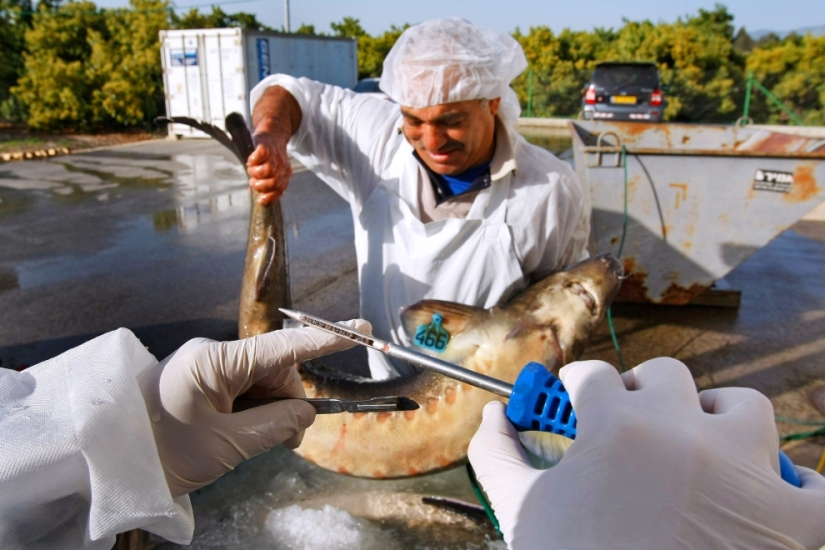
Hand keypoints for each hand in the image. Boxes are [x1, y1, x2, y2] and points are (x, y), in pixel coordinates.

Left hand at [139, 319, 370, 496]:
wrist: (107, 460)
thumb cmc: (161, 450)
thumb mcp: (225, 445)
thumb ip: (275, 425)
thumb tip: (306, 414)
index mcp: (216, 360)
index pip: (284, 346)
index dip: (327, 340)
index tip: (362, 329)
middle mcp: (213, 355)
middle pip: (276, 369)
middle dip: (288, 402)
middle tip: (285, 442)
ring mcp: (206, 366)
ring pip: (261, 382)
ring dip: (270, 411)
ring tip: (253, 444)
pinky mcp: (201, 380)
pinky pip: (243, 389)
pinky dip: (253, 411)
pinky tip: (242, 433)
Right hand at [247, 132, 291, 204]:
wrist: (273, 133)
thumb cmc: (268, 156)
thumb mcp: (270, 171)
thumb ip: (265, 183)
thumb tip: (257, 197)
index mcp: (285, 174)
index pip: (280, 190)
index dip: (269, 197)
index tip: (260, 199)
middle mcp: (283, 166)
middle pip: (273, 182)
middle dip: (260, 185)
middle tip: (253, 181)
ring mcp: (275, 155)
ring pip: (268, 170)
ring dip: (256, 173)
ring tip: (251, 170)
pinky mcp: (266, 146)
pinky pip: (262, 155)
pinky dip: (254, 160)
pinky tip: (251, 160)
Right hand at [469, 358, 824, 549]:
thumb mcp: (522, 511)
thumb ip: (497, 454)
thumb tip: (492, 416)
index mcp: (617, 426)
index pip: (593, 377)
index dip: (577, 388)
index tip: (576, 403)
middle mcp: (686, 432)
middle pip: (666, 377)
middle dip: (642, 393)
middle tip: (629, 424)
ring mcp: (747, 471)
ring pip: (744, 408)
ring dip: (721, 420)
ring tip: (700, 449)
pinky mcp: (794, 522)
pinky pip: (813, 487)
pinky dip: (794, 490)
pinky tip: (765, 502)